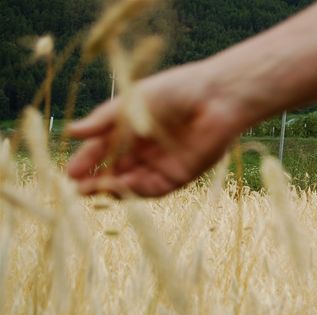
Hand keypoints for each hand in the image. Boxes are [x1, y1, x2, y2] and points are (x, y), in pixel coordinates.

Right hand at [67, 62, 248, 196]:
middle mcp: (144, 150)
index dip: (86, 162)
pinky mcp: (179, 175)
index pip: (103, 151)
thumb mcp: (133, 102)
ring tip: (92, 189)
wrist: (215, 98)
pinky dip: (136, 191)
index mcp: (131, 130)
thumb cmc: (175, 91)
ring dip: (112, 189)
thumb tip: (72, 132)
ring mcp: (161, 164)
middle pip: (115, 171)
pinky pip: (154, 189)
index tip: (70, 172)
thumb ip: (105, 120)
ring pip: (132, 184)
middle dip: (95, 181)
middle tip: (77, 188)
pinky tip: (121, 186)